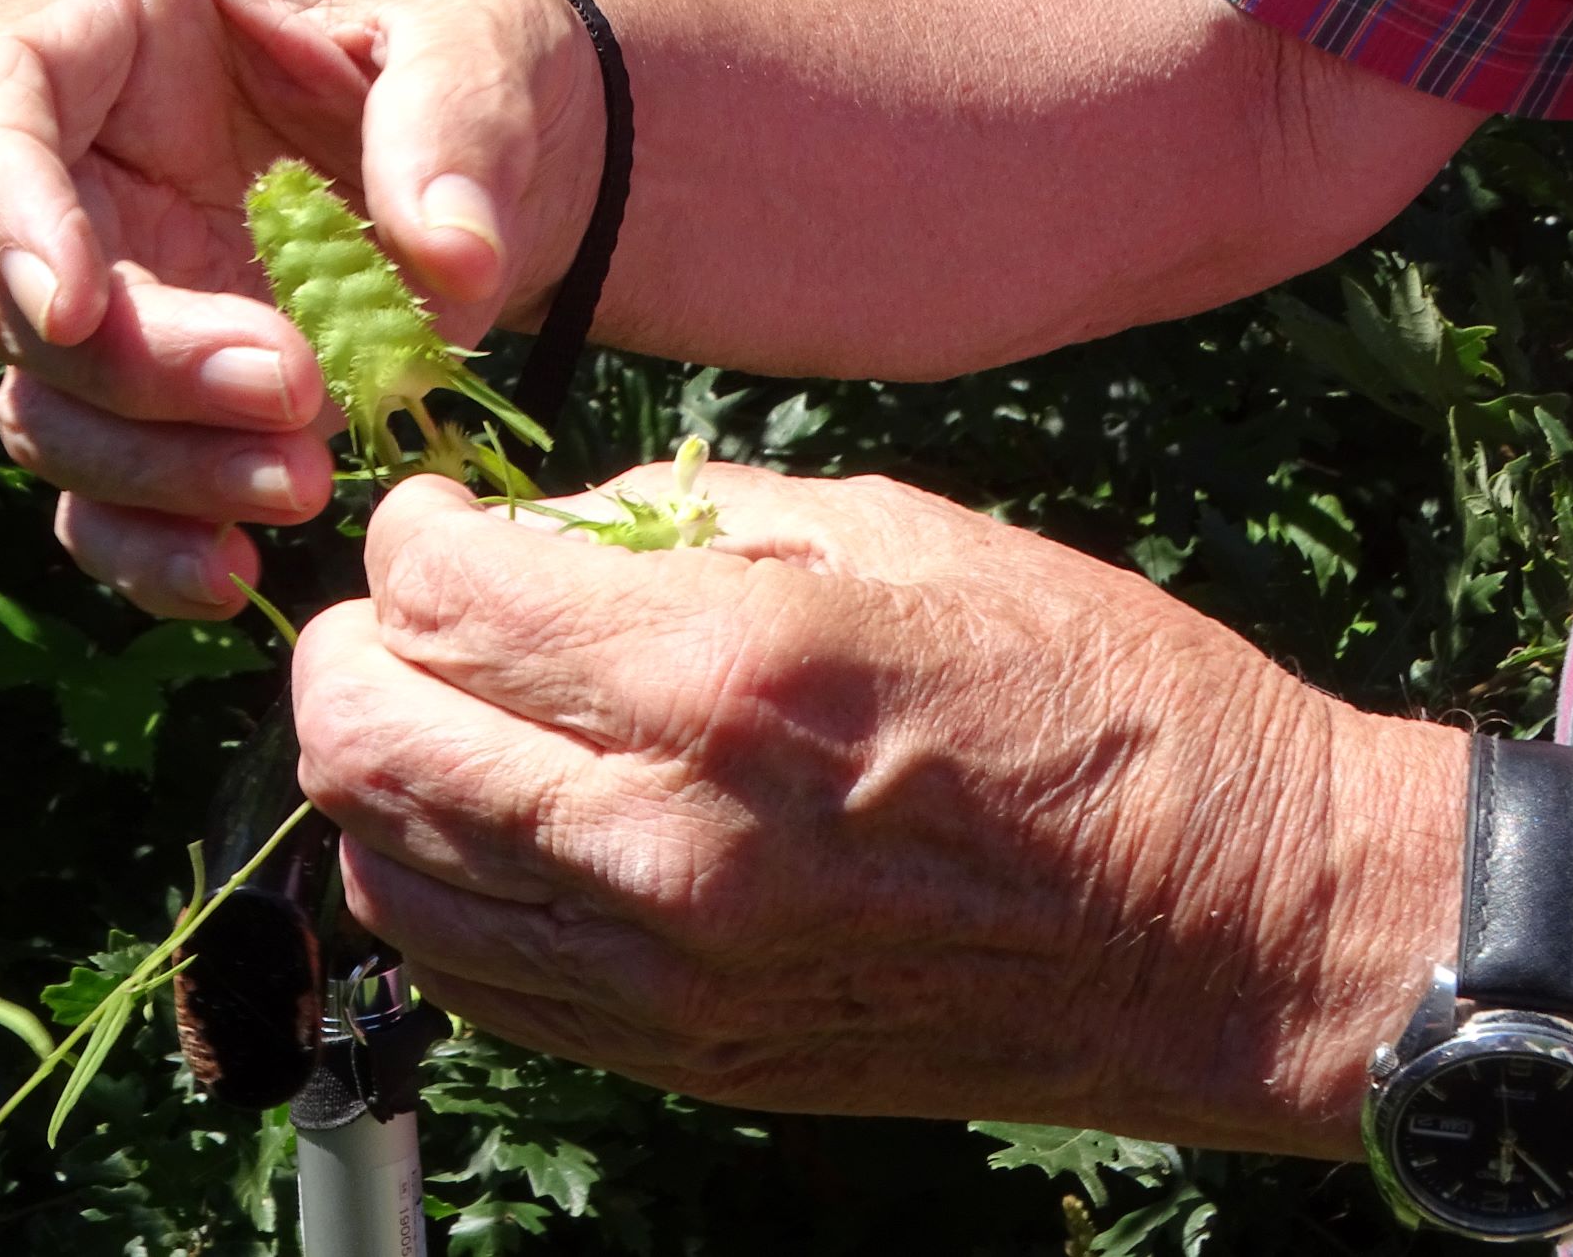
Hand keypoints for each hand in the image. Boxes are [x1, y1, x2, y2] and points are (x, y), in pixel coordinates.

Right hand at [0, 0, 602, 615]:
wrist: (515, 154)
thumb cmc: (471, 49)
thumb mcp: (480, 36)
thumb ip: (455, 126)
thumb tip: (449, 262)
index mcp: (112, 12)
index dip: (3, 211)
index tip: (77, 311)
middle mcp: (73, 156)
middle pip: (12, 287)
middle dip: (141, 368)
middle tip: (291, 388)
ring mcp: (103, 283)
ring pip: (49, 408)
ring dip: (158, 471)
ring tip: (307, 484)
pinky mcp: (147, 395)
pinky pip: (103, 493)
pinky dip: (154, 545)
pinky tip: (234, 574)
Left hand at [290, 462, 1463, 1154]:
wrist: (1223, 931)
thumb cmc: (1087, 699)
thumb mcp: (892, 531)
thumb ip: (674, 518)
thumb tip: (527, 531)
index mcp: (725, 681)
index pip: (440, 598)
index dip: (407, 532)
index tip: (437, 513)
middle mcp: (666, 844)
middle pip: (363, 740)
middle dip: (350, 645)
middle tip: (409, 604)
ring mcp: (665, 976)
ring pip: (384, 868)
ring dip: (379, 766)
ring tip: (449, 708)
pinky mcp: (680, 1058)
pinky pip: (464, 975)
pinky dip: (433, 881)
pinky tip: (493, 820)